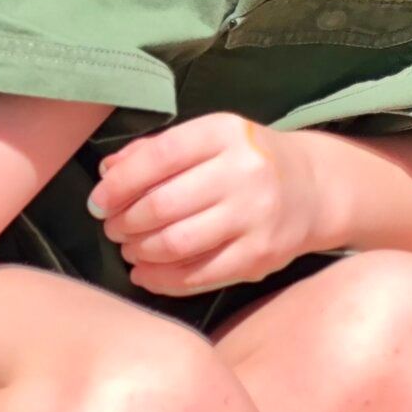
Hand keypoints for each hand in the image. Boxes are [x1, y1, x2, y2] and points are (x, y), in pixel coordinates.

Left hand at [87, 112, 328, 294]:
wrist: (313, 188)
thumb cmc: (247, 161)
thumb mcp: (210, 140)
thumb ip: (157, 151)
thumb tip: (107, 174)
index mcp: (227, 133)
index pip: (159, 157)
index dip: (118, 184)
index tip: (99, 201)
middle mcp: (246, 171)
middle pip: (161, 206)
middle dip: (123, 222)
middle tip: (114, 228)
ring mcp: (256, 216)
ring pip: (174, 244)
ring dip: (138, 251)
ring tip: (132, 247)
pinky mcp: (260, 255)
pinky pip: (194, 276)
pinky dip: (158, 278)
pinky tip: (146, 271)